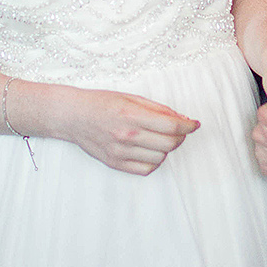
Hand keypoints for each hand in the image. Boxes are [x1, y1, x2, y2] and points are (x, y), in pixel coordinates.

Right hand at [63, 90, 199, 176]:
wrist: (73, 116)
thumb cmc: (101, 102)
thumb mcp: (131, 97)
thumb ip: (158, 109)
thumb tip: (182, 119)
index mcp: (132, 115)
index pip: (171, 126)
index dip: (188, 126)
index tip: (194, 124)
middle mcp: (127, 135)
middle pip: (169, 144)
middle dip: (179, 137)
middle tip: (177, 131)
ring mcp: (120, 152)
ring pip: (160, 158)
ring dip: (165, 149)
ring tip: (157, 138)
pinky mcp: (115, 163)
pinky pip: (146, 169)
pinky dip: (153, 161)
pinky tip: (149, 151)